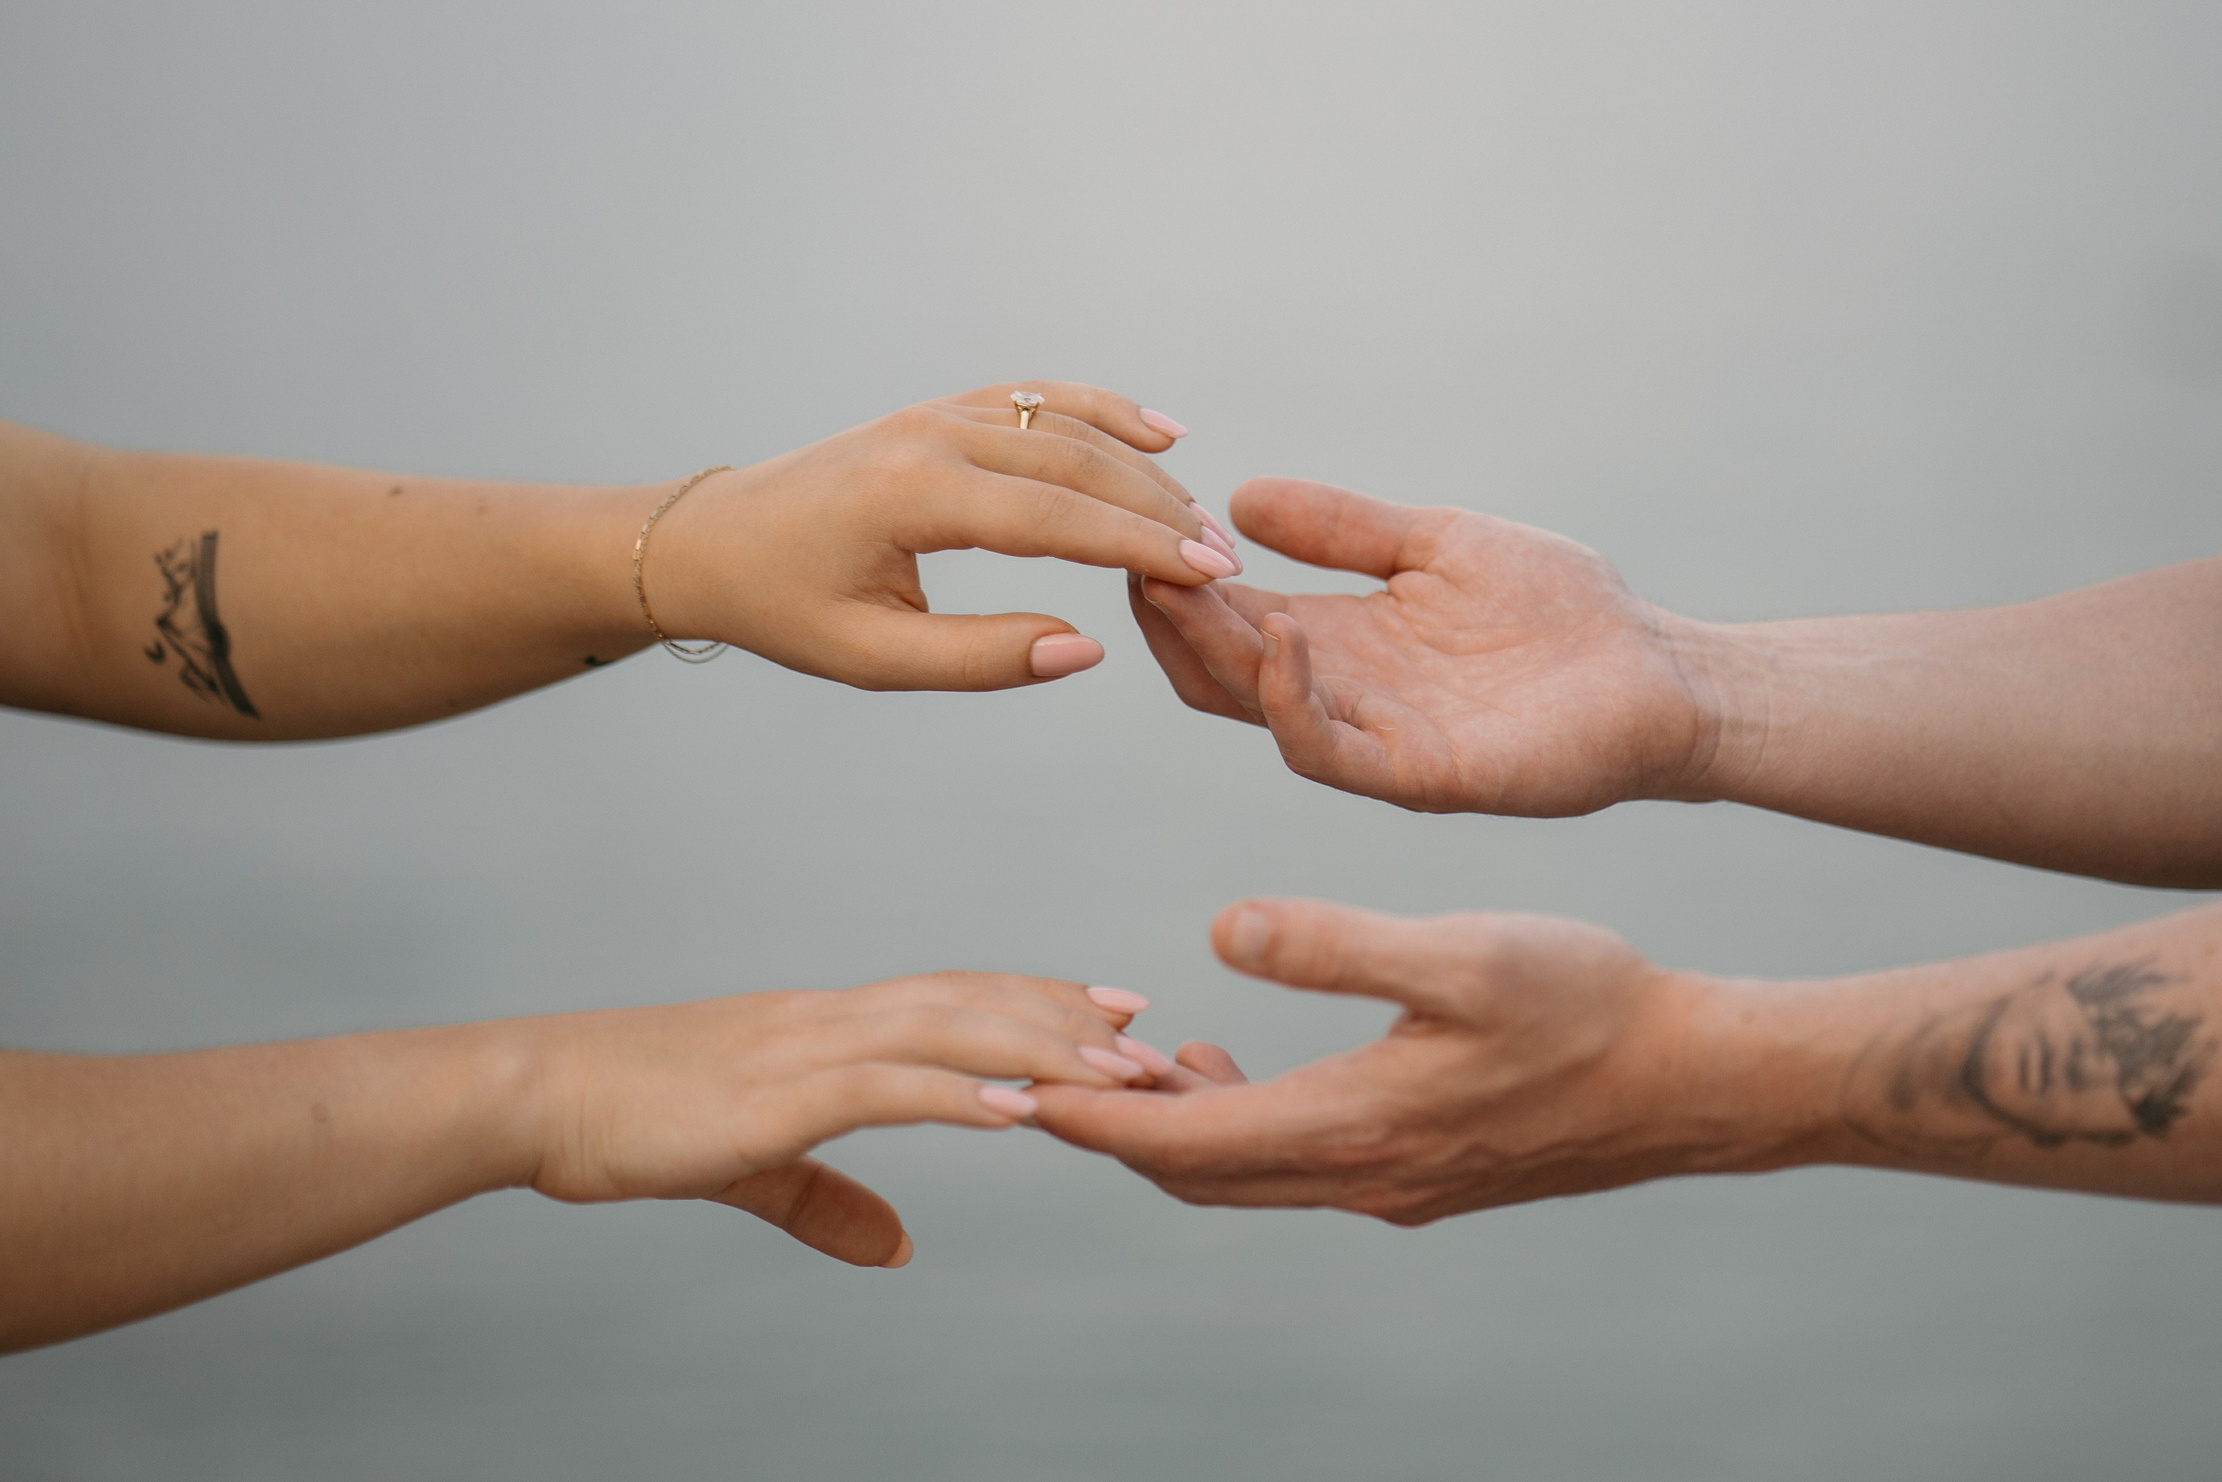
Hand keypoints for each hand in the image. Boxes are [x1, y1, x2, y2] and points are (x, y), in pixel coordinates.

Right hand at [518, 973, 1157, 1265]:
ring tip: (1117, 1071)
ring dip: (1039, 1049)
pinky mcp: (775, 1094)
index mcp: (824, 1026)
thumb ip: (825, 1201)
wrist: (536, 1093)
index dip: (1035, 1000)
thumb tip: (896, 1249)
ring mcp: (804, 1048)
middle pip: (971, 1003)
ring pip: (946, 1032)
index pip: (952, 997)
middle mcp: (828, 1020)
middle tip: (1151, 1036)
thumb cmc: (628, 1117)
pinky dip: (959, 1093)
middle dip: (1065, 1018)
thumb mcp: (748, 1162)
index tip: (1110, 1007)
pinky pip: (886, 1087)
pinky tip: (1020, 1108)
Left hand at [650, 382, 1237, 689]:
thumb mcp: (872, 658)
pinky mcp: (942, 410)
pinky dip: (1103, 410)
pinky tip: (1160, 435)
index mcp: (912, 495)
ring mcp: (938, 412)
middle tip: (1225, 562)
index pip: (1054, 517)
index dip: (1139, 546)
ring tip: (1203, 518)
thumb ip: (981, 659)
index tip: (1210, 575)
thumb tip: (1085, 648)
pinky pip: (1037, 399)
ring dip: (1141, 469)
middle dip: (1159, 512)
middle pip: (1075, 461)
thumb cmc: (784, 606)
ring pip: (1065, 424)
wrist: (712, 539)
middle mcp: (932, 435)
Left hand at [1031, 899, 1738, 1224]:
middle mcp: (1360, 1175)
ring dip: (1172, 1125)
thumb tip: (1218, 933)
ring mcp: (1392, 1184)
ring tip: (1121, 1058)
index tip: (1009, 1090)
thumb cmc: (1588, 1006)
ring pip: (1243, 1172)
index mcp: (1354, 1125)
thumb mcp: (1460, 955)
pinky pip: (1292, 1163)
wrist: (1693, 1080)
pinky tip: (1225, 1060)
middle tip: (1036, 1075)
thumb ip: (1334, 945)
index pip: (1180, 1145)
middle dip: (1110, 1129)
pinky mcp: (1419, 1174)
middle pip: (1195, 1174)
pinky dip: (1235, 1122)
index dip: (1087, 1120)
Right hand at [1131, 477, 1716, 812]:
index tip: (1143, 517)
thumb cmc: (1560, 610)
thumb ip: (1344, 528)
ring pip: (1254, 710)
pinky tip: (1281, 632)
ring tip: (1187, 583)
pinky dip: (1289, 697)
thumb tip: (1239, 496)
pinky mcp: (1420, 777)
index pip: (1223, 621)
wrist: (1659, 670)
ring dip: (1212, 647)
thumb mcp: (1434, 543)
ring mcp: (1375, 744)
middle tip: (1138, 550)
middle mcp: (1341, 698)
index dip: (1179, 576)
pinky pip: (1328, 751)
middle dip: (1170, 613)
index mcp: (1338, 644)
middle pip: (1214, 671)